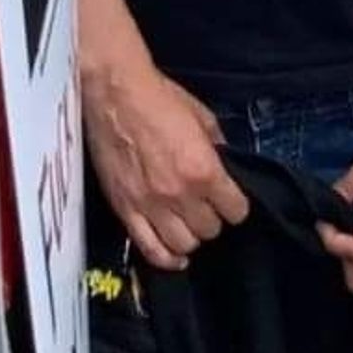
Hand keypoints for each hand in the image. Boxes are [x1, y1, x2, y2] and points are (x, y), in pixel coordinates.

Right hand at [82, 60, 248, 271]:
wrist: (116, 94)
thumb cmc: (161, 98)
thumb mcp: (202, 116)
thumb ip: (217, 146)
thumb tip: (224, 164)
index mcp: (203, 170)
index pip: (235, 210)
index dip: (236, 205)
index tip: (231, 200)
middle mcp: (180, 195)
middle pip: (210, 230)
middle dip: (213, 218)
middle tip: (207, 206)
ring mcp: (150, 207)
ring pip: (183, 245)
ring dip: (191, 236)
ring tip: (188, 223)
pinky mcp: (126, 211)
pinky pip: (150, 250)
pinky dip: (166, 259)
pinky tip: (175, 256)